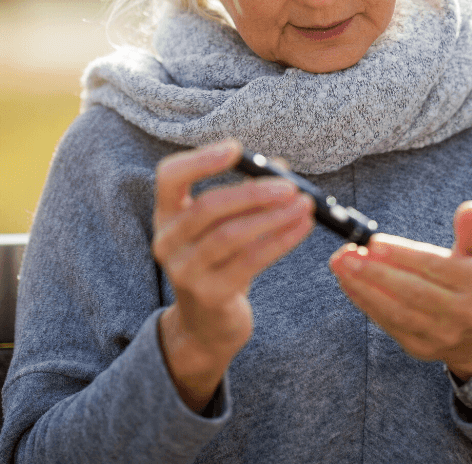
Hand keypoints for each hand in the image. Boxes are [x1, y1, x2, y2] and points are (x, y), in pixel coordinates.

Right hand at [152, 139, 313, 411]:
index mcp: (167, 214)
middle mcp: (167, 241)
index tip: (237, 148)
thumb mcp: (224, 224)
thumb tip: (280, 168)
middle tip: (291, 186)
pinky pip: (248, 262)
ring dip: (273, 217)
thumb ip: (247, 193)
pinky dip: (280, 241)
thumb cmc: (220, 261)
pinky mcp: (209, 295)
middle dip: (253, 193)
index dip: (201, 159)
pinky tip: (302, 228)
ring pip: (230, 236)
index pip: (170, 176)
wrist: (207, 324)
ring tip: (305, 205)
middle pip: (207, 207)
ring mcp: (184, 271)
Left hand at [329, 200, 471, 379]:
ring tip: (341, 267)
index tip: (374, 242)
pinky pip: (389, 324)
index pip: (434, 266)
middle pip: (412, 291)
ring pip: (397, 311)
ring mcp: (442, 334)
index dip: (402, 254)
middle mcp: (464, 312)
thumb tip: (469, 209)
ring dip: (364, 289)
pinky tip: (349, 284)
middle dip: (375, 272)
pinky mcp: (421, 348)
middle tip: (347, 254)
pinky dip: (366, 303)